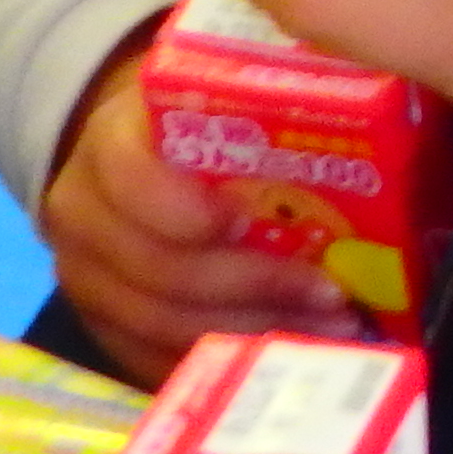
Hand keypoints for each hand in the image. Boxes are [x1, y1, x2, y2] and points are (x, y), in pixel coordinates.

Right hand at [39, 29, 360, 386]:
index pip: (134, 181)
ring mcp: (86, 281)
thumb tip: (369, 99)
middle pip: (160, 271)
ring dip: (252, 332)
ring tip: (328, 327)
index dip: (190, 210)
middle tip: (332, 294)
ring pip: (162, 326)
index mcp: (111, 143)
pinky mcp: (103, 329)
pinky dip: (224, 362)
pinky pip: (157, 362)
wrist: (132, 155)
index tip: (252, 221)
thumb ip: (269, 98)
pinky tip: (284, 353)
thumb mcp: (219, 91)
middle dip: (254, 288)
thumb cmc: (198, 122)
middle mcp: (83, 216)